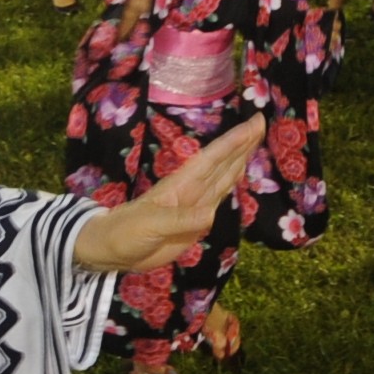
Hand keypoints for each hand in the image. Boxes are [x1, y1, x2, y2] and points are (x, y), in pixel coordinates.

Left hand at [74, 119, 263, 271]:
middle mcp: (192, 190)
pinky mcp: (195, 222)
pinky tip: (238, 175)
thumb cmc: (126, 231)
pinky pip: (219, 198)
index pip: (213, 158)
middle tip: (261, 123)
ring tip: (256, 141)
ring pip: (223, 177)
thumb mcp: (150, 224)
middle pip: (222, 163)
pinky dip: (231, 184)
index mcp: (181, 185)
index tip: (254, 123)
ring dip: (239, 159)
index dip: (234, 142)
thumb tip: (209, 215)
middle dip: (242, 144)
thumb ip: (179, 220)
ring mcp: (194, 204)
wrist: (112, 250)